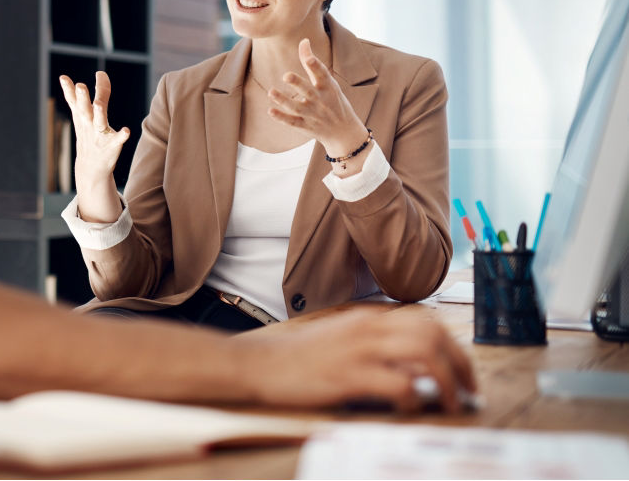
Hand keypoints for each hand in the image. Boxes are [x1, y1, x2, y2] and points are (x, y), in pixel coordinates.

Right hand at [59, 71, 129, 175]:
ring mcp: (99, 135)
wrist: (91, 167)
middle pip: (84, 108)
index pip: (73, 100)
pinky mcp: (111, 145)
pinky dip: (121, 135)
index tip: (64, 78)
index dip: (69, 89)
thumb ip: (94, 93)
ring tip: (99, 105)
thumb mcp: (86, 115)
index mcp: (81, 116)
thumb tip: (100, 72)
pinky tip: (126, 130)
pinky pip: (117, 140)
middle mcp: (88, 124)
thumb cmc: (89, 135)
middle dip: (82, 98)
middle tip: (80, 86)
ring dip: (99, 113)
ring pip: (99, 122)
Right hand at [236, 308, 477, 412]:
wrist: (259, 364)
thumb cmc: (298, 358)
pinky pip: (399, 384)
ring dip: (447, 383)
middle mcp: (368, 328)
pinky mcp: (349, 376)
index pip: (428, 321)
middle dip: (461, 364)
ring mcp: (359, 350)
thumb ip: (375, 346)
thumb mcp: (341, 340)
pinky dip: (415, 398)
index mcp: (368, 318)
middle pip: (435, 334)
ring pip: (425, 354)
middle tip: (468, 391)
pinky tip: (410, 408)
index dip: (454, 347)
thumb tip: (415, 369)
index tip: (463, 373)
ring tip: (451, 404)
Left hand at [266, 38, 368, 159]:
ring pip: (296, 107)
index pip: (322, 74)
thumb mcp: (328, 82)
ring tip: (271, 92)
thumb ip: (312, 63)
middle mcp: (321, 100)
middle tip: (286, 76)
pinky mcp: (305, 126)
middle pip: (308, 91)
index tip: (309, 58)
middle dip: (298, 83)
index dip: (315, 66)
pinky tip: (270, 111)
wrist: (345, 132)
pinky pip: (292, 122)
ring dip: (283, 100)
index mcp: (328, 87)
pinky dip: (282, 118)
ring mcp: (313, 114)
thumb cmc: (333, 100)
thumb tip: (303, 41)